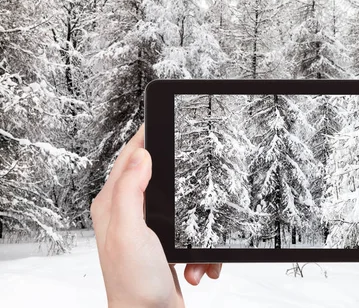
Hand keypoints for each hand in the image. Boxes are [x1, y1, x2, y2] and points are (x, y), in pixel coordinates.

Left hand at [91, 125, 221, 307]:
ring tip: (195, 243)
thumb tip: (141, 155)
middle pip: (156, 175)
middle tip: (196, 168)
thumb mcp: (130, 232)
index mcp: (112, 205)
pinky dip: (200, 246)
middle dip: (180, 179)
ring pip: (179, 203)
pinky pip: (190, 229)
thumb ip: (130, 191)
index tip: (161, 119)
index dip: (145, 136)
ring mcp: (147, 228)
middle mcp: (127, 213)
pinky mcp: (164, 243)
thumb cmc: (134, 285)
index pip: (128, 157)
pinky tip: (198, 261)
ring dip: (195, 221)